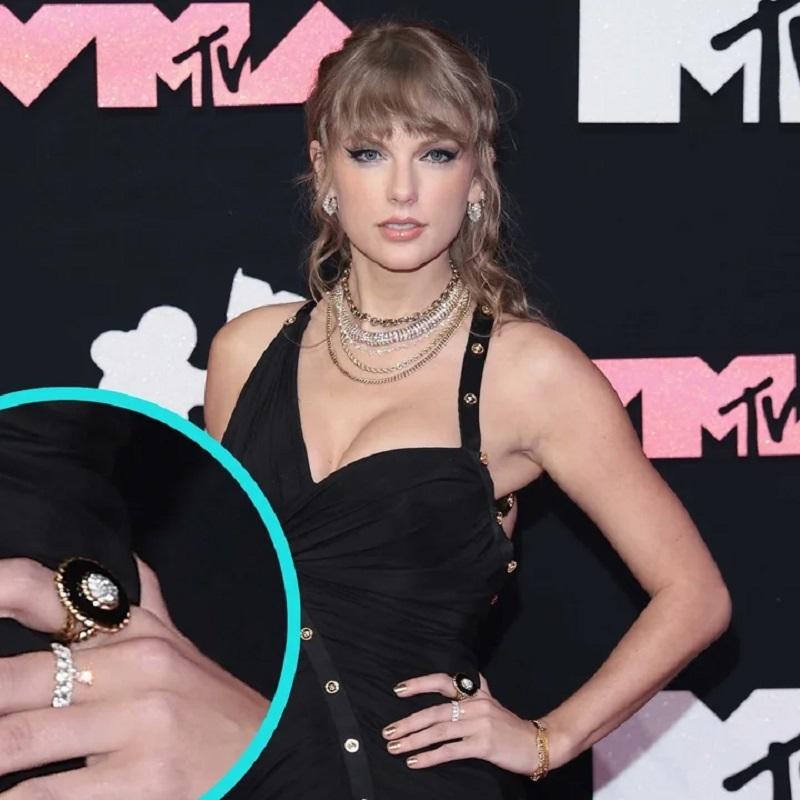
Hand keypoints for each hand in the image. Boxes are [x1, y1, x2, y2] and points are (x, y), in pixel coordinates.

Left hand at [0, 556, 269, 798]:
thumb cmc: (209, 703)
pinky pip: (45, 794)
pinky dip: (14, 795)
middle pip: (11, 680)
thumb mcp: (179, 644)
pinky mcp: (144, 779)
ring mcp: (141, 720)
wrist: (267, 754)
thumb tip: (127, 555)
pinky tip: (9, 790)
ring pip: (15, 739)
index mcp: (134, 629)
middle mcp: (136, 664)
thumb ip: (147, 602)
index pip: (42, 592)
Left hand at [383, 671, 572, 775]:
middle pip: (434, 711)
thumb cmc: (510, 726)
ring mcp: (480, 724)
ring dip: (413, 740)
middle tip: (388, 731)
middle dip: (408, 721)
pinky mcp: (484, 745)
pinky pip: (450, 751)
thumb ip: (476, 691)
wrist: (539, 744)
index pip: (443, 682)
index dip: (420, 684)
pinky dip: (430, 757)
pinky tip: (415, 761)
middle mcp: (476, 705)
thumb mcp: (493, 702)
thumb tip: (461, 681)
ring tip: (395, 747)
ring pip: (438, 731)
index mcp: (476, 694)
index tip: (398, 690)